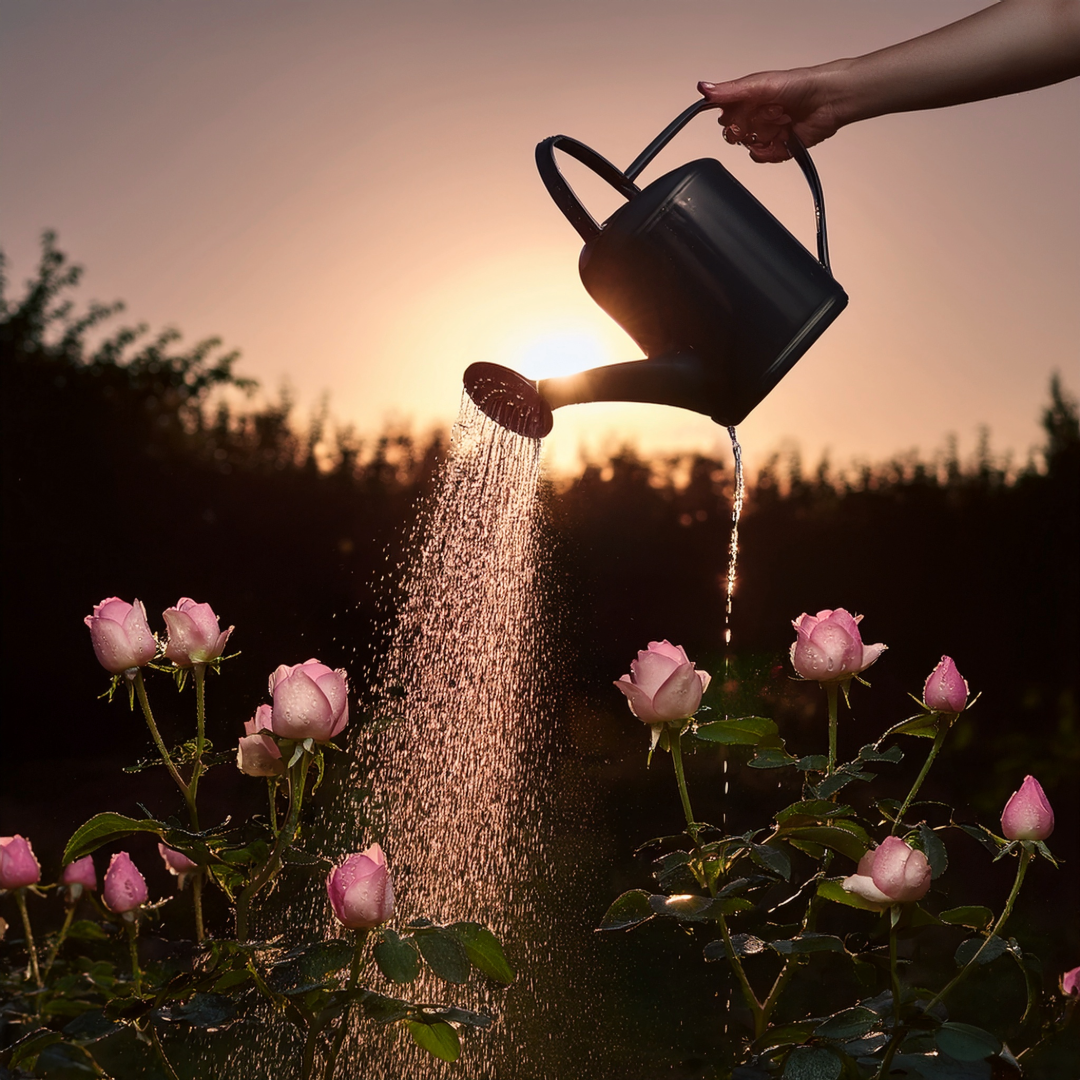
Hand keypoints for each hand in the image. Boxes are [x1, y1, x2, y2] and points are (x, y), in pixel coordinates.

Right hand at [698, 67, 843, 162]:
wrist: (828, 100)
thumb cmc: (799, 85)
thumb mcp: (759, 84)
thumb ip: (730, 91)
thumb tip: (703, 88)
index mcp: (747, 98)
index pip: (723, 115)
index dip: (730, 117)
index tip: (742, 110)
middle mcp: (755, 116)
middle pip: (733, 134)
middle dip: (747, 128)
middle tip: (765, 116)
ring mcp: (766, 132)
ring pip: (749, 146)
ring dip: (763, 136)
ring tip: (781, 121)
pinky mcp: (779, 147)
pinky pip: (763, 158)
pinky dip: (770, 151)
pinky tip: (782, 137)